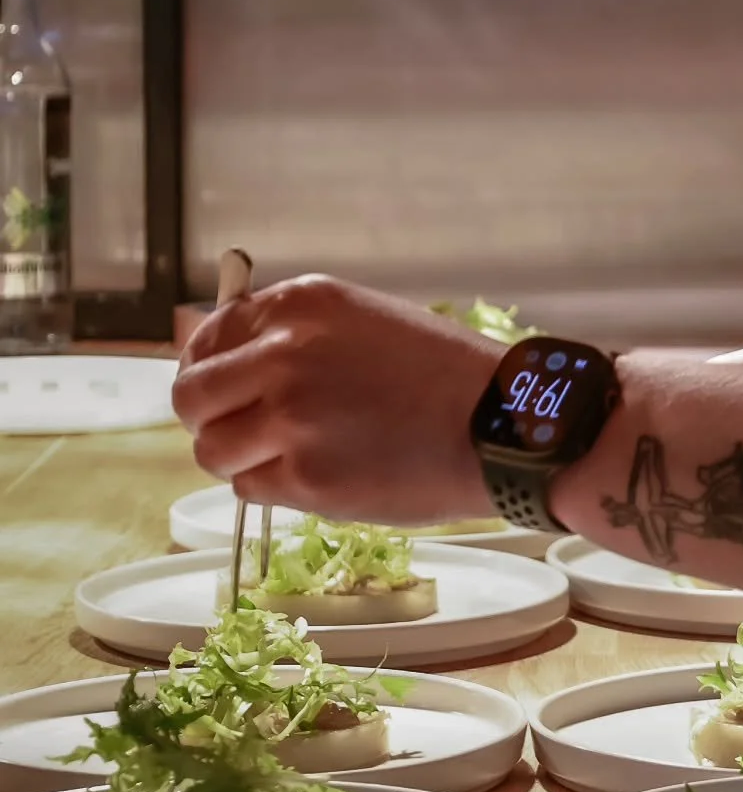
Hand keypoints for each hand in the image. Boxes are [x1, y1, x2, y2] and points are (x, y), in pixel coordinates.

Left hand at [172, 276, 500, 523]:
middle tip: (242, 431)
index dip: (208, 366)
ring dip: (239, 457)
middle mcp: (284, 352)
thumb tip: (231, 363)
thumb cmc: (444, 373)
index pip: (210, 335)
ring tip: (289, 456)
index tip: (220, 387)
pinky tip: (319, 474)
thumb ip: (296, 335)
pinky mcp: (304, 477)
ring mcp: (290, 417)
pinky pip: (250, 487)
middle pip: (192, 395)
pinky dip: (273, 487)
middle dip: (209, 417)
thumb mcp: (365, 321)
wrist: (502, 423)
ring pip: (211, 448)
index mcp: (301, 304)